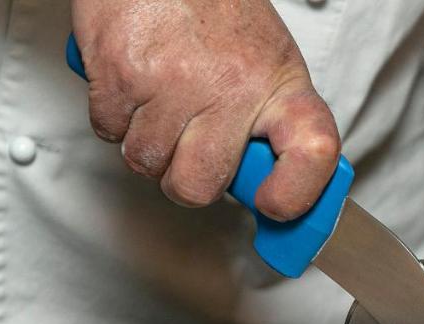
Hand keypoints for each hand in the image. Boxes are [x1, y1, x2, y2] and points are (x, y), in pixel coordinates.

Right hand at [71, 0, 339, 220]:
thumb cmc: (213, 9)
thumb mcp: (266, 58)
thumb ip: (271, 120)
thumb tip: (267, 186)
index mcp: (279, 84)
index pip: (314, 152)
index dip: (295, 194)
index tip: (273, 204)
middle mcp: (231, 86)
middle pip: (200, 186)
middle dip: (186, 179)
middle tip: (189, 148)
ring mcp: (172, 84)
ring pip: (147, 164)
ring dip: (147, 145)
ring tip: (160, 103)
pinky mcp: (119, 76)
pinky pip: (109, 133)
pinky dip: (114, 117)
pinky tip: (134, 84)